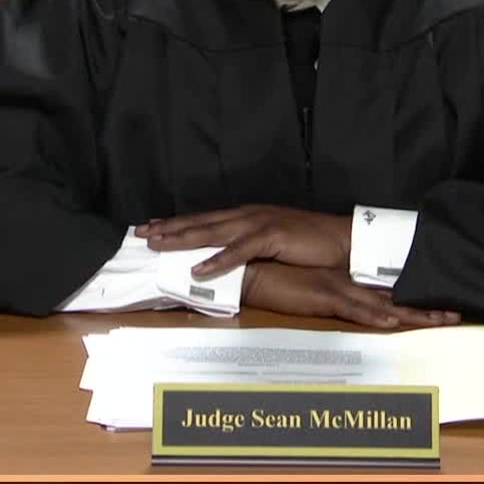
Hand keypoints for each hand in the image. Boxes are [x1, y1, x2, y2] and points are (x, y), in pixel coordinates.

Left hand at [140, 205, 349, 278]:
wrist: (342, 238)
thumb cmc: (311, 242)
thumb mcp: (273, 243)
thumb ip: (249, 247)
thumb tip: (226, 258)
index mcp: (248, 216)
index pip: (206, 218)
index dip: (178, 222)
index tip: (152, 226)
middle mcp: (249, 215)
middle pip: (201, 221)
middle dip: (170, 228)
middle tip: (141, 233)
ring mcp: (259, 223)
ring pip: (213, 231)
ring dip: (184, 239)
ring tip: (159, 245)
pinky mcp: (272, 236)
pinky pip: (240, 250)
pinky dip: (218, 259)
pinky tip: (199, 268)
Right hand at [243, 263, 458, 328]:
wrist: (252, 270)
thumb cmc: (276, 280)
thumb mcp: (308, 292)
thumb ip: (327, 298)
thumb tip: (347, 307)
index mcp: (347, 283)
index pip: (388, 294)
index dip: (414, 302)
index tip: (439, 308)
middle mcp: (349, 284)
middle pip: (395, 299)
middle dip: (426, 310)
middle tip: (455, 316)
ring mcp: (338, 289)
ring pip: (385, 305)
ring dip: (414, 314)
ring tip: (442, 319)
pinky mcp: (323, 297)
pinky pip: (355, 310)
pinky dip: (374, 317)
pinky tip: (393, 323)